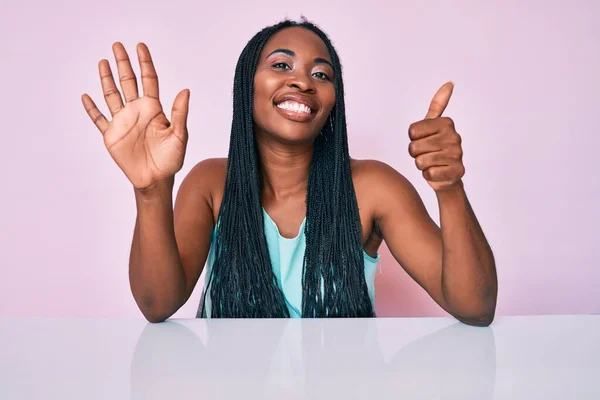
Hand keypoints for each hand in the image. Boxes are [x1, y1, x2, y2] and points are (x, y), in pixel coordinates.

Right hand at [81, 42, 189, 189]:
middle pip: (128, 82)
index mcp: (154, 109)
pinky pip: (99, 119)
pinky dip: (91, 108)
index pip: (149, 80)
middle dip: (123, 63)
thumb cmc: (171, 159)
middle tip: (117, 45)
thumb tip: (185, 90)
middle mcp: (137, 111)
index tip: (140, 46)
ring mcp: (123, 121)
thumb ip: (180, 113)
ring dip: (106, 79)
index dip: (145, 63)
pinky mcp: (111, 135)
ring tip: (103, 62)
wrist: (156, 179)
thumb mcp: (179, 136)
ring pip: (112, 95)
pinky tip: (86, 96)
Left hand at [408, 82, 464, 191]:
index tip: (424, 140)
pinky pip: (429, 174)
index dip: (413, 139)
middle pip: (413, 147)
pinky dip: (428, 175)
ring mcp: (457, 155)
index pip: (412, 132)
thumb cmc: (436, 148)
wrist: (447, 175)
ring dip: (421, 165)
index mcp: (446, 123)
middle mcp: (454, 137)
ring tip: (432, 163)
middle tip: (427, 154)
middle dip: (416, 154)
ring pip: (420, 162)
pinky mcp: (456, 172)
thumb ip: (438, 105)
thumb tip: (450, 83)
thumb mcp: (434, 125)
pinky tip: (437, 173)